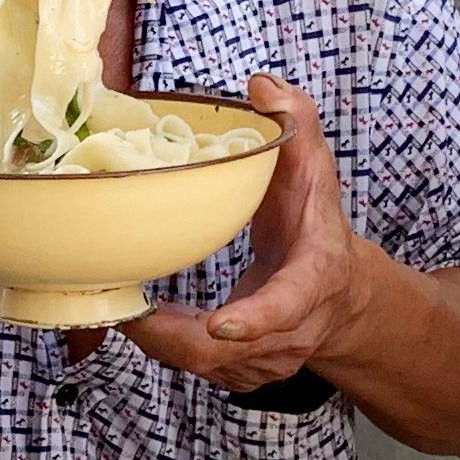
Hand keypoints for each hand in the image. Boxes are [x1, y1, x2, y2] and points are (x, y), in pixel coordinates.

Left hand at [126, 75, 373, 393]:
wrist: (342, 294)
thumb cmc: (317, 225)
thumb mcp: (316, 169)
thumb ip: (296, 123)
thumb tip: (261, 85)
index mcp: (315, 276)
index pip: (290, 303)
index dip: (258, 317)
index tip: (220, 322)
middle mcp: (295, 330)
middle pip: (228, 350)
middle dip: (172, 335)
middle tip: (125, 308)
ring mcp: (269, 360)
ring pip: (206, 365)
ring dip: (159, 342)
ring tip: (117, 306)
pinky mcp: (244, 374)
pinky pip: (196, 368)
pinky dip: (163, 347)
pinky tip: (135, 318)